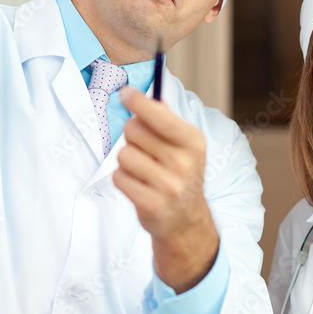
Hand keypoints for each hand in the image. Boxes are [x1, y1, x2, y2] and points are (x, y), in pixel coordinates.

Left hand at [113, 86, 219, 292]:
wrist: (185, 220)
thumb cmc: (180, 173)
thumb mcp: (184, 145)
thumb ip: (166, 119)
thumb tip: (149, 97)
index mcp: (193, 142)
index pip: (160, 117)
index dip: (139, 103)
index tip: (125, 93)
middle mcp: (183, 163)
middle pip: (134, 130)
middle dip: (132, 135)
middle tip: (143, 147)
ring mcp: (168, 186)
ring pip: (123, 155)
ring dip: (127, 160)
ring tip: (142, 169)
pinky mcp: (150, 204)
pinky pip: (118, 177)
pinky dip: (123, 178)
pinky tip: (138, 184)